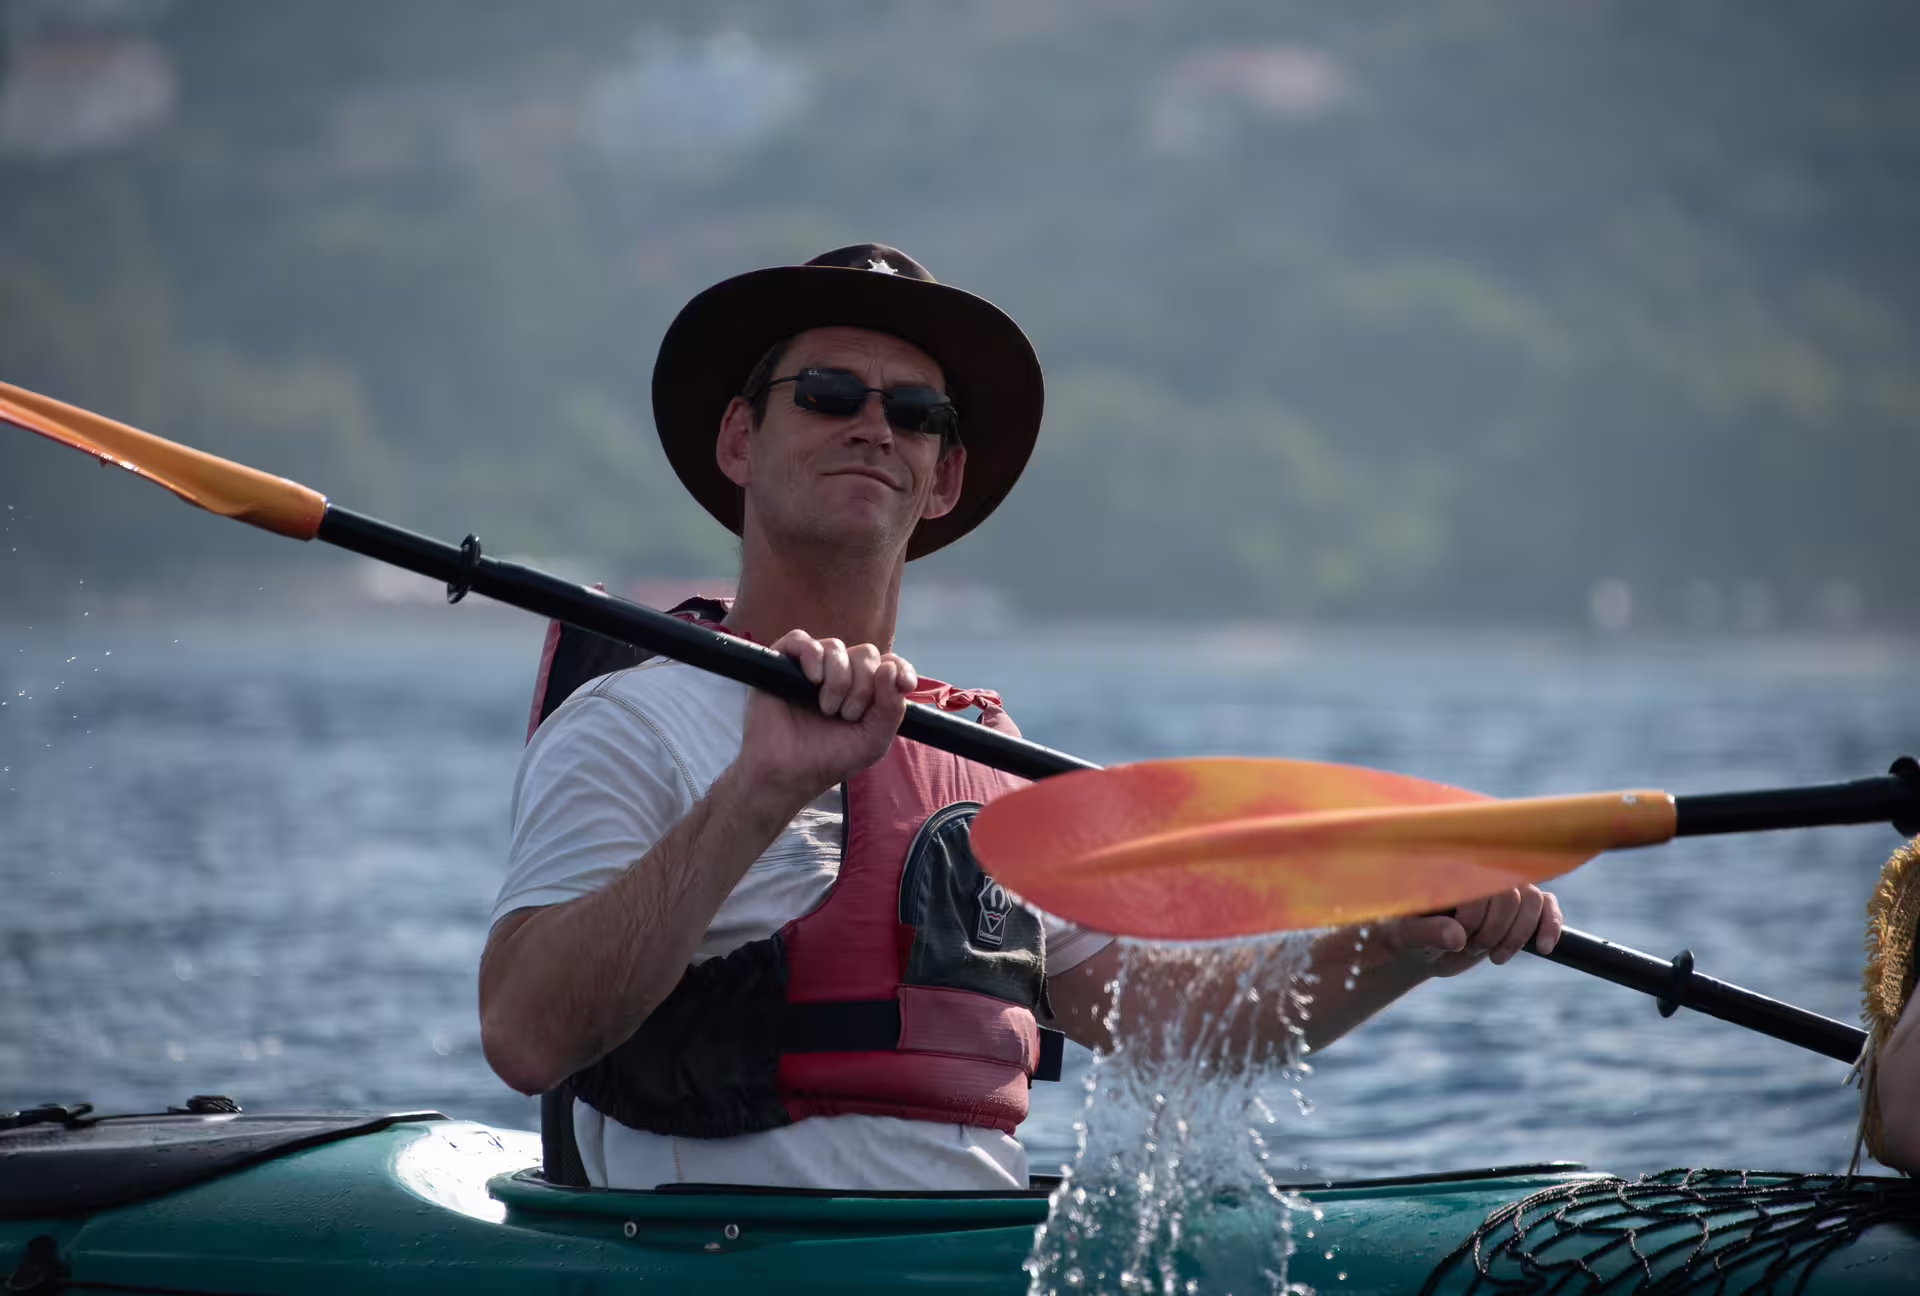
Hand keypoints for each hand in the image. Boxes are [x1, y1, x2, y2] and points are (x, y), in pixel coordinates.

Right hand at [732, 629, 918, 811]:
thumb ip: (891, 709)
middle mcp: (840, 674)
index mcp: (865, 690)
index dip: (900, 668)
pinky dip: (811, 656)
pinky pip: (800, 639)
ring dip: (838, 679)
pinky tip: (813, 680)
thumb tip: (889, 669)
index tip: (905, 684)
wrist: (788, 774)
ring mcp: (811, 668)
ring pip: (835, 646)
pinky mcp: (782, 664)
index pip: (889, 664)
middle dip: (863, 685)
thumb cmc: (829, 759)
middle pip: (865, 654)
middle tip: (848, 714)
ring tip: (827, 708)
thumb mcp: (873, 740)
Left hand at [1363, 884, 1563, 978]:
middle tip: (1473, 950)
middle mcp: (1477, 870)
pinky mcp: (1517, 905)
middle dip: (1496, 930)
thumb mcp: (1403, 936)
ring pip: (1532, 898)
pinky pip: (1546, 905)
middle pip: (1511, 892)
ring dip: (1518, 934)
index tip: (1460, 940)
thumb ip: (1425, 932)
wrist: (1415, 948)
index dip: (1477, 914)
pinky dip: (1550, 924)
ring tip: (1495, 957)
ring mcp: (1499, 887)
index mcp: (1447, 867)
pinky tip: (1545, 948)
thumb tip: (1457, 936)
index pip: (1481, 878)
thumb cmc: (1402, 936)